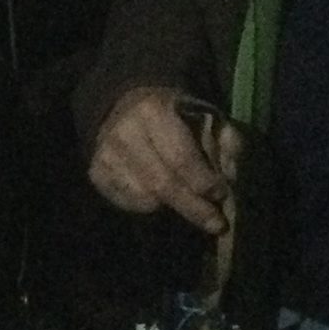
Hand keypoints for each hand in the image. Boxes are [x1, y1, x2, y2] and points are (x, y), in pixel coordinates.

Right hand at [88, 87, 240, 234]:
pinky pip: (127, 203)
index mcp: (153, 112)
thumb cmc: (173, 113)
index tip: (222, 194)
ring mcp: (106, 155)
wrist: (124, 104)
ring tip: (191, 204)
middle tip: (217, 225)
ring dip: (172, 207)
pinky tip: (162, 198)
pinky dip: (149, 206)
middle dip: (194, 208)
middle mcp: (124, 133)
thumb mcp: (204, 114)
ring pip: (145, 198)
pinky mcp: (96, 173)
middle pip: (162, 184)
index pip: (181, 157)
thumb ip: (226, 140)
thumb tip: (232, 175)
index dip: (204, 181)